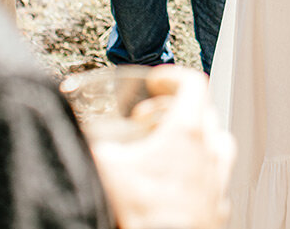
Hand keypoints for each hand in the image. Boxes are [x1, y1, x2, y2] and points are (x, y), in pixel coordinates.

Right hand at [90, 66, 234, 228]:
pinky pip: (215, 179)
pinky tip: (176, 185)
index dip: (172, 76)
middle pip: (205, 113)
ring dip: (194, 141)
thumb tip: (70, 133)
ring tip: (167, 150)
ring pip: (217, 145)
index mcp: (188, 132)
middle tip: (150, 118)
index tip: (156, 81)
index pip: (192, 84)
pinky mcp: (218, 207)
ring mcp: (218, 180)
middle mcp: (210, 152)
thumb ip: (92, 142)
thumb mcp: (105, 166)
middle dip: (177, 109)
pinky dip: (199, 173)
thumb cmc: (144, 213)